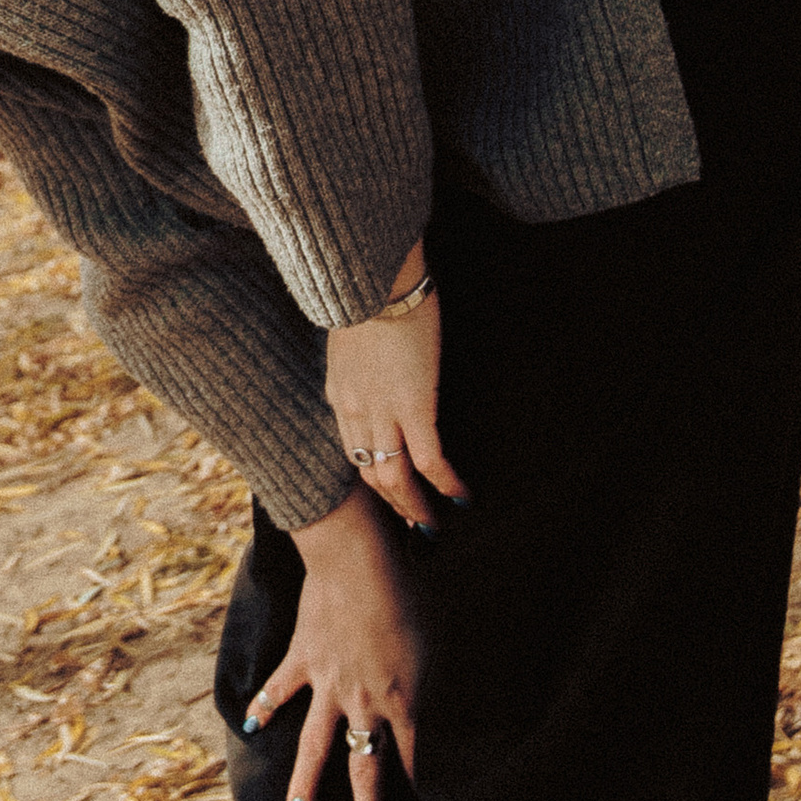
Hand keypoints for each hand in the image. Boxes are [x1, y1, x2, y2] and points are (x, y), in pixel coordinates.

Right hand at [244, 494, 421, 800]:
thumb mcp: (439, 637)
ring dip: (305, 782)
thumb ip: (437, 674)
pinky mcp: (303, 658)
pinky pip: (281, 689)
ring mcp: (328, 684)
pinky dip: (265, 706)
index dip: (420, 793)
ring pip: (314, 745)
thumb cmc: (410, 592)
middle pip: (365, 769)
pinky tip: (251, 725)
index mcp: (404, 700)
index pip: (414, 760)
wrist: (357, 561)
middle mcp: (364, 702)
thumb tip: (442, 692)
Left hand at [325, 243, 468, 533]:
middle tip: (414, 524)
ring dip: (415, 507)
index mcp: (339, 392)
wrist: (370, 274)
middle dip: (392, 503)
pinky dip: (445, 484)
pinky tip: (462, 497)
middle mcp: (354, 410)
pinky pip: (428, 460)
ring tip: (434, 526)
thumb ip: (360, 352)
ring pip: (393, 478)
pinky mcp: (413, 405)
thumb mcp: (352, 329)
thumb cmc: (367, 288)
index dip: (372, 474)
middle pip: (369, 473)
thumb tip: (376, 353)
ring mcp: (381, 411)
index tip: (388, 491)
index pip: (352, 448)